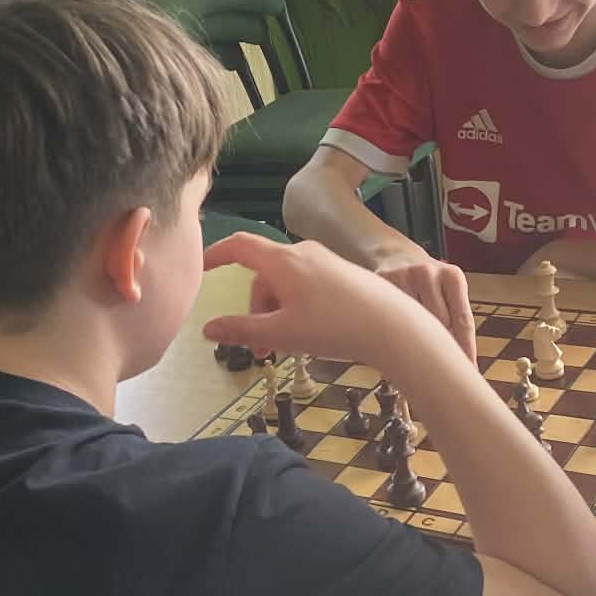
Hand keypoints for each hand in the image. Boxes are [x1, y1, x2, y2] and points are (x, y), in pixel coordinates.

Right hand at [202, 233, 447, 380]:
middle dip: (256, 311)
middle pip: (264, 276)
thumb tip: (208, 329)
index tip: (201, 268)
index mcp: (283, 261)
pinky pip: (307, 286)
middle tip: (260, 349)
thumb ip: (242, 330)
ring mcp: (326, 262)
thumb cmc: (334, 328)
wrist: (394, 327)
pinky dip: (297, 309)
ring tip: (287, 348)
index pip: (239, 246)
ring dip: (277, 314)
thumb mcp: (281, 334)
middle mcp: (303, 253)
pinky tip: (310, 336)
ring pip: (286, 285)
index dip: (215, 255)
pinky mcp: (344, 274)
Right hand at [369, 239, 476, 363]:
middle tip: (439, 370)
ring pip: (414, 325)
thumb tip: (461, 362)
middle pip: (439, 326)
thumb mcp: (448, 291)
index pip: (463, 321)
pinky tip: (394, 330)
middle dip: (439, 348)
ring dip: (415, 341)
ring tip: (411, 343)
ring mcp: (403, 277)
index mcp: (453, 277)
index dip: (466, 350)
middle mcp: (428, 273)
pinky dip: (395, 334)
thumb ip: (455, 319)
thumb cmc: (428, 283)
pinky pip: (392, 320)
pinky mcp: (382, 284)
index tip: (469, 372)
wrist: (395, 256)